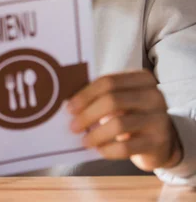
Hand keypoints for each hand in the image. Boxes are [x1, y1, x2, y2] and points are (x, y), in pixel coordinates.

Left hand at [67, 70, 182, 171]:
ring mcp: (159, 119)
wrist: (161, 141)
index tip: (70, 108)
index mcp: (142, 79)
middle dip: (87, 114)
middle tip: (73, 126)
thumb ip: (100, 96)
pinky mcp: (158, 142)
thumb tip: (69, 103)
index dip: (85, 95)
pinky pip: (126, 147)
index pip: (108, 81)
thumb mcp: (120, 100)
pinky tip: (100, 150)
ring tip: (85, 141)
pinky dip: (108, 149)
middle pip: (112, 101)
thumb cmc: (131, 114)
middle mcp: (154, 95)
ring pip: (119, 124)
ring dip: (96, 134)